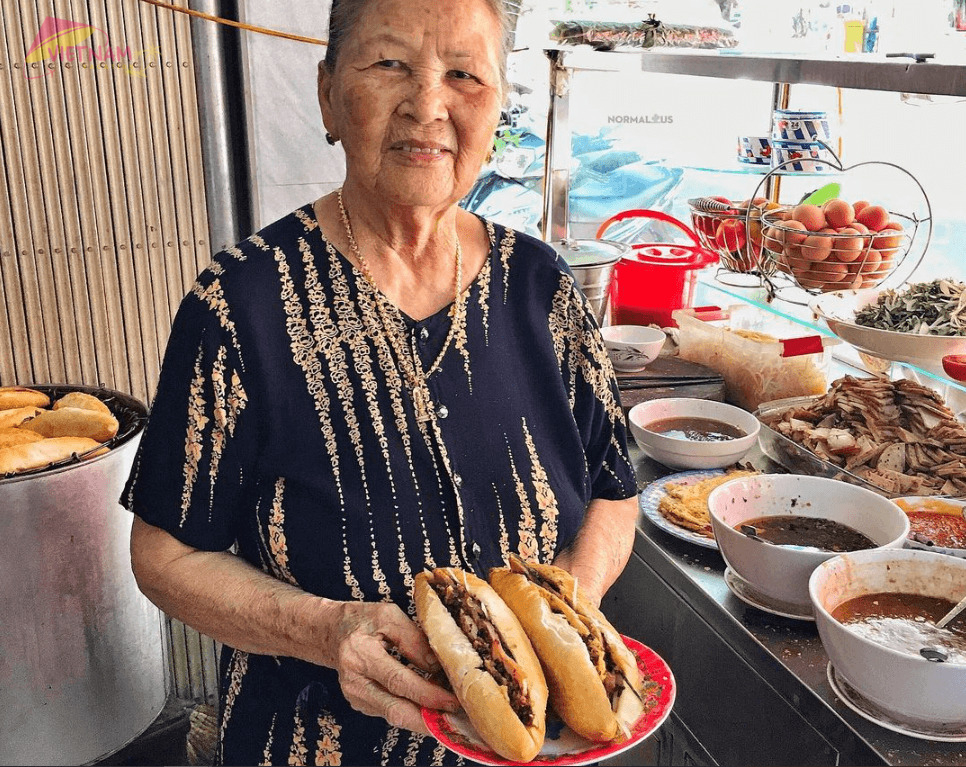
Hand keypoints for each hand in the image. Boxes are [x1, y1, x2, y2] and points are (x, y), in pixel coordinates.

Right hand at [327, 601, 460, 733]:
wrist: (332, 632)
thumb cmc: (363, 620)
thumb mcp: (390, 616)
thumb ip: (415, 641)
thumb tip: (440, 668)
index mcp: (360, 654)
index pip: (398, 681)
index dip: (428, 694)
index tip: (453, 700)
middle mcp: (354, 681)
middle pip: (396, 710)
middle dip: (429, 720)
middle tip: (457, 720)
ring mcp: (355, 697)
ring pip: (395, 716)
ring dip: (424, 718)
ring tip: (451, 714)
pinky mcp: (361, 704)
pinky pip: (391, 712)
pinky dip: (413, 712)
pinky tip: (432, 707)